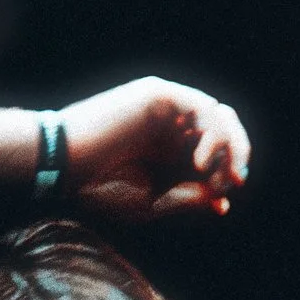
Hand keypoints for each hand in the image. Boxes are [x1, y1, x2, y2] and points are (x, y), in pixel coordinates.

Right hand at [57, 77, 249, 223]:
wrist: (63, 166)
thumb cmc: (98, 188)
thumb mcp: (151, 203)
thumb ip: (187, 199)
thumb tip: (221, 201)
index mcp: (170, 149)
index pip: (217, 152)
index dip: (227, 173)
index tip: (223, 197)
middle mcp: (172, 124)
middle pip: (225, 129)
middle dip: (236, 156)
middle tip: (232, 182)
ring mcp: (167, 107)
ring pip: (220, 115)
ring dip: (228, 146)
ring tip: (208, 173)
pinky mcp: (159, 95)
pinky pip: (203, 107)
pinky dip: (212, 133)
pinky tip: (201, 161)